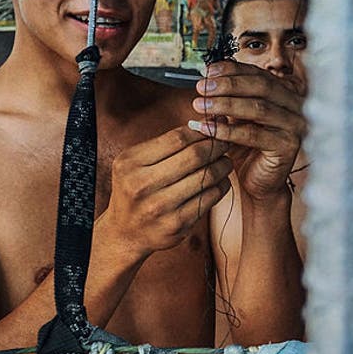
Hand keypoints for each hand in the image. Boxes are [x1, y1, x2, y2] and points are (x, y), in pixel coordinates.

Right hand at [100, 126, 233, 254]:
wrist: (125, 232)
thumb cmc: (137, 188)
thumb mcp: (138, 162)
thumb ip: (167, 144)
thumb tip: (209, 121)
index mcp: (131, 163)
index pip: (177, 138)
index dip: (201, 130)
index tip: (215, 125)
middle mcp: (142, 185)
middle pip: (194, 156)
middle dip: (216, 146)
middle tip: (226, 142)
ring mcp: (160, 207)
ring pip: (206, 177)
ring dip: (223, 165)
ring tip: (225, 161)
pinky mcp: (177, 224)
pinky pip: (210, 198)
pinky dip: (221, 185)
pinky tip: (221, 181)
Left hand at [192, 60, 305, 200]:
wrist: (258, 182)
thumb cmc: (247, 149)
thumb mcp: (237, 116)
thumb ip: (229, 97)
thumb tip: (207, 76)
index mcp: (284, 93)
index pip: (259, 74)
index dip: (233, 70)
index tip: (208, 70)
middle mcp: (295, 106)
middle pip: (261, 86)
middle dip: (228, 85)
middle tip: (202, 87)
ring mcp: (295, 126)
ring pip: (258, 108)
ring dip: (225, 104)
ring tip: (200, 105)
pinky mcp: (288, 146)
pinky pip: (254, 135)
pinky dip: (227, 130)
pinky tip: (208, 128)